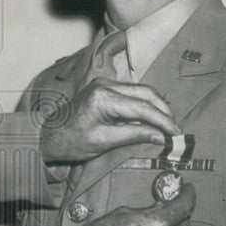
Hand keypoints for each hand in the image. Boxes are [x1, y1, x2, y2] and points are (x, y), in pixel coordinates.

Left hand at [39, 78, 180, 163]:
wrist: (48, 136)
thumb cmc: (71, 142)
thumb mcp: (104, 142)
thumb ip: (134, 135)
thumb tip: (161, 136)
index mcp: (103, 97)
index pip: (142, 107)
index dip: (163, 121)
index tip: (177, 133)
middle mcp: (104, 84)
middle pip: (146, 93)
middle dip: (164, 111)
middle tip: (176, 129)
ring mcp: (104, 84)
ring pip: (141, 91)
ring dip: (156, 107)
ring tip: (168, 126)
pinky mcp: (104, 88)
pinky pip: (132, 94)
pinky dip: (144, 105)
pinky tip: (152, 120)